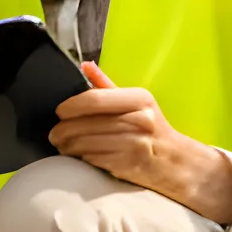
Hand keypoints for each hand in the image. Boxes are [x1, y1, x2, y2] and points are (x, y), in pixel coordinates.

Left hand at [50, 61, 231, 224]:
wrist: (175, 162)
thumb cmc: (151, 130)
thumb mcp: (136, 103)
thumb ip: (107, 86)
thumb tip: (86, 66)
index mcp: (139, 99)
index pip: (93, 99)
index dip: (69, 107)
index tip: (60, 112)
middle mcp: (137, 119)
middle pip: (83, 124)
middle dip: (61, 130)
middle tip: (55, 134)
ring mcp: (132, 144)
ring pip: (83, 143)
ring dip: (67, 146)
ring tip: (64, 144)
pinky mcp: (126, 165)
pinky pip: (91, 159)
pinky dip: (80, 157)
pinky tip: (79, 155)